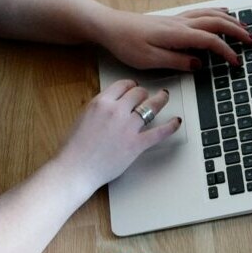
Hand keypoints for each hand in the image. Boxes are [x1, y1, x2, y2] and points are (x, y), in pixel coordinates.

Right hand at [56, 78, 182, 190]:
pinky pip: (160, 132)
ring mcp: (128, 127)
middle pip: (138, 93)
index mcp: (101, 102)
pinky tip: (176, 121)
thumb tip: (111, 104)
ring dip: (160, 100)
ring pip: (151, 106)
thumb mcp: (83, 117)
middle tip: (146, 96)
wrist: (76, 168)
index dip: (131, 85)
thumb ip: (99, 108)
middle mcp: (116, 111)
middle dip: (143, 93)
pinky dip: (171, 126)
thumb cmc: (74, 147)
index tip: (134, 88)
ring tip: (164, 97)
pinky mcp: (137, 144)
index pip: (123, 85)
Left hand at [97, 6, 251, 72]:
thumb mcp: (150, 60)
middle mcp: (181, 23)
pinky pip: (202, 12)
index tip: (236, 62)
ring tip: (245, 27)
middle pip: (217, 22)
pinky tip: (222, 12)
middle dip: (237, 31)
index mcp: (177, 34)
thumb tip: (199, 63)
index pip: (211, 41)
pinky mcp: (173, 19)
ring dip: (231, 20)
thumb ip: (177, 61)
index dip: (227, 51)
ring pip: (211, 14)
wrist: (110, 26)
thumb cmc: (126, 43)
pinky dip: (217, 12)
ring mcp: (178, 19)